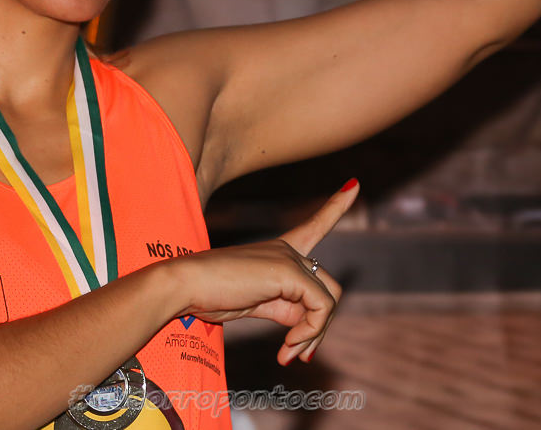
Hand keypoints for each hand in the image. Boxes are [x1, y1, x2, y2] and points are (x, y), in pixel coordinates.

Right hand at [169, 180, 357, 364]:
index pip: (314, 226)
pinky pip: (320, 308)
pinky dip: (309, 332)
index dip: (335, 207)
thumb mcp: (256, 303)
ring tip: (290, 354)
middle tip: (296, 354)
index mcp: (279, 251)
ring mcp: (289, 258)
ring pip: (328, 301)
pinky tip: (287, 347)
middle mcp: (287, 250)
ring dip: (313, 335)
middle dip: (319, 327)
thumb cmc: (212, 294)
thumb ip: (284, 310)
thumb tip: (305, 336)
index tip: (354, 184)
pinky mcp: (289, 271)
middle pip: (329, 289)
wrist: (185, 286)